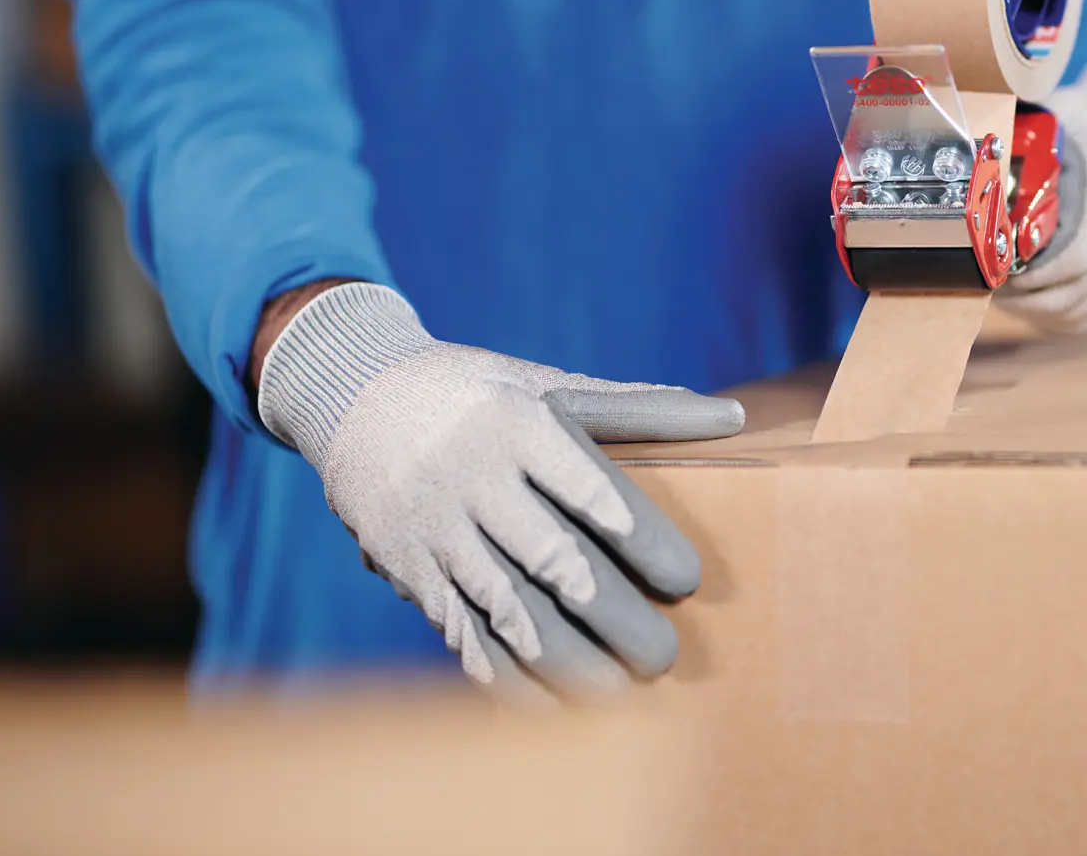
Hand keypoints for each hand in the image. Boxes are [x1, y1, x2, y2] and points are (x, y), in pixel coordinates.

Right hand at [255, 282, 743, 702]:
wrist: (354, 393)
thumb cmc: (479, 391)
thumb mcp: (549, 381)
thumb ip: (639, 407)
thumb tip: (732, 418)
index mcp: (522, 426)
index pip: (593, 492)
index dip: (646, 541)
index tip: (689, 581)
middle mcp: (476, 478)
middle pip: (555, 561)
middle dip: (616, 617)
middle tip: (665, 657)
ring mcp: (436, 527)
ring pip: (507, 607)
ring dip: (566, 660)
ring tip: (620, 697)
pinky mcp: (406, 566)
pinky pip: (458, 630)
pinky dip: (504, 674)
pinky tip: (547, 704)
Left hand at [1000, 39, 1086, 331]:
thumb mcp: (1051, 125)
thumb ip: (1008, 146)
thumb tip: (950, 160)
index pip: (1073, 257)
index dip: (1025, 276)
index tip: (990, 272)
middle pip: (1077, 294)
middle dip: (1025, 299)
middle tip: (992, 288)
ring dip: (1043, 311)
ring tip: (1013, 293)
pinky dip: (1071, 313)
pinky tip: (1047, 295)